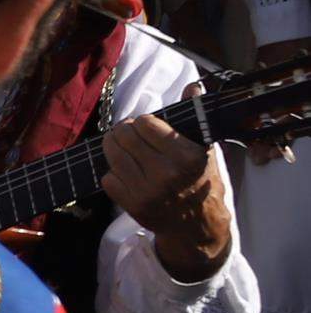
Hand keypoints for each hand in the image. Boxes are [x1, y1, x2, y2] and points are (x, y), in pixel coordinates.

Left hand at [104, 112, 233, 279]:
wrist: (196, 225)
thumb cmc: (201, 182)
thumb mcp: (205, 150)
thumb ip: (194, 118)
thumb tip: (193, 87)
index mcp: (187, 156)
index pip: (146, 123)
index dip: (143, 122)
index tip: (148, 127)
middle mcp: (166, 173)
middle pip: (123, 135)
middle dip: (124, 131)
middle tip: (130, 135)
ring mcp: (146, 190)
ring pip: (111, 154)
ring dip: (115, 148)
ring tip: (126, 150)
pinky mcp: (131, 204)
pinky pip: (108, 176)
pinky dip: (114, 172)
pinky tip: (128, 173)